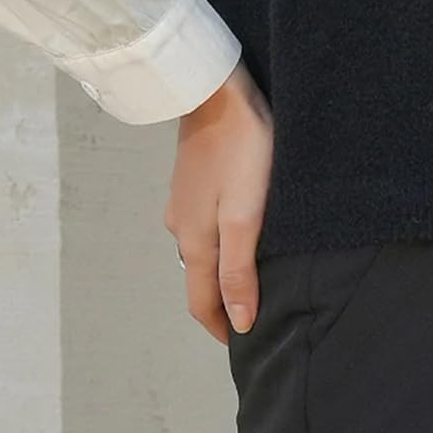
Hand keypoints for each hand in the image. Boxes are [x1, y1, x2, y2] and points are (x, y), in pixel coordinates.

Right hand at [163, 57, 273, 345]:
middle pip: (199, 279)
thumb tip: (239, 321)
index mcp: (195, 241)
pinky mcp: (190, 180)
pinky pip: (203, 223)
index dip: (222, 328)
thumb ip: (239, 270)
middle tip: (251, 314)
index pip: (203, 303)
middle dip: (220, 303)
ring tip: (250, 276)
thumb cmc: (241, 150)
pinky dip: (218, 240)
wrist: (217, 90)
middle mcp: (181, 227)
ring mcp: (183, 201)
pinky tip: (238, 230)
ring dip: (220, 271)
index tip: (244, 343)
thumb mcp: (246, 215)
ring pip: (200, 250)